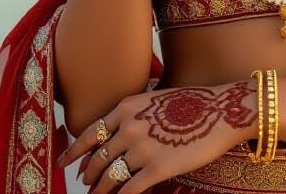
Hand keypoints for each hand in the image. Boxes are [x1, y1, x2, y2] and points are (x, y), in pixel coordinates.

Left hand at [58, 80, 256, 193]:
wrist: (221, 111)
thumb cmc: (193, 103)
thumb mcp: (155, 100)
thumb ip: (134, 115)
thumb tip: (119, 132)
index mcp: (126, 107)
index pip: (91, 132)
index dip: (75, 151)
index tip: (65, 163)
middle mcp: (129, 127)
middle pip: (98, 158)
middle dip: (89, 175)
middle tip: (86, 184)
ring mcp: (141, 148)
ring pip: (110, 177)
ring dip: (100, 191)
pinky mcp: (157, 169)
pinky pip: (129, 190)